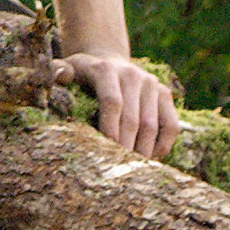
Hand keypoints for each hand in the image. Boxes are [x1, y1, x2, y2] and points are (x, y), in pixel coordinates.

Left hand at [56, 52, 179, 158]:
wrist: (108, 61)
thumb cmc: (82, 74)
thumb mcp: (66, 69)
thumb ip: (57, 71)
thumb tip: (62, 76)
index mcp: (106, 69)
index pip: (112, 101)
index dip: (109, 127)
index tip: (105, 150)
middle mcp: (133, 75)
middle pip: (133, 117)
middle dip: (126, 145)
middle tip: (118, 168)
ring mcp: (152, 84)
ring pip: (154, 124)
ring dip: (144, 149)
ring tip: (133, 168)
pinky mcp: (165, 94)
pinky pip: (171, 124)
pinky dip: (163, 144)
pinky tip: (151, 158)